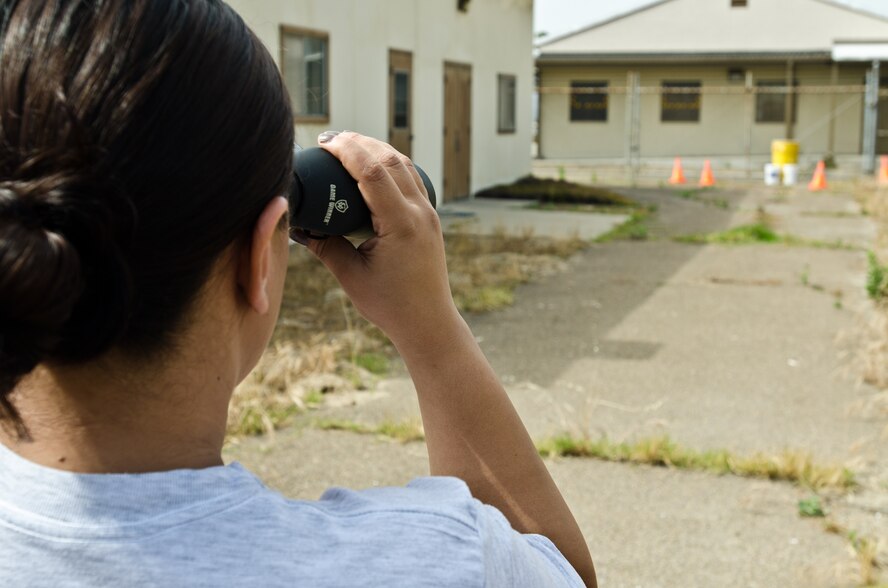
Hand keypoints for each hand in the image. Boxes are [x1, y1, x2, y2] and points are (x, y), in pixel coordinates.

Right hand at [304, 132, 460, 347]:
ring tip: (348, 144)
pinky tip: (373, 165)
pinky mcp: (429, 218)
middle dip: (359, 143)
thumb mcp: (351, 276)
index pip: (372, 172)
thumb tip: (298, 226)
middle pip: (390, 160)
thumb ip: (325, 246)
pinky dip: (391, 165)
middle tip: (330, 139)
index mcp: (401, 224)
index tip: (324, 142)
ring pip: (404, 165)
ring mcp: (428, 213)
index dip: (347, 151)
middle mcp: (419, 212)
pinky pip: (411, 179)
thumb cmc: (390, 305)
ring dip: (377, 149)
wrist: (428, 322)